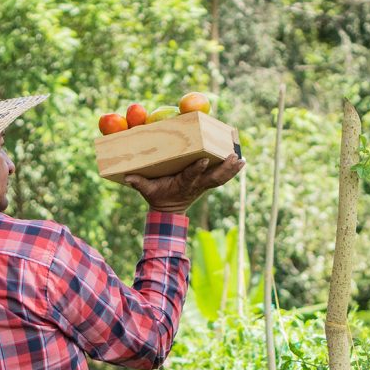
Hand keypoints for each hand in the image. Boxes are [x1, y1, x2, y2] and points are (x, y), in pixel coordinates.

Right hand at [125, 154, 245, 213]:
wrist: (169, 211)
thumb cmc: (158, 197)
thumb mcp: (147, 191)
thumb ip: (139, 183)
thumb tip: (127, 177)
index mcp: (182, 185)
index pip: (191, 177)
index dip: (197, 169)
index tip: (203, 160)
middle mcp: (196, 185)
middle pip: (213, 178)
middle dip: (224, 168)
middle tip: (234, 157)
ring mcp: (204, 185)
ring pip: (221, 178)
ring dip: (232, 170)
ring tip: (242, 159)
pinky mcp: (207, 183)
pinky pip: (222, 177)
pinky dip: (232, 171)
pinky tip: (241, 161)